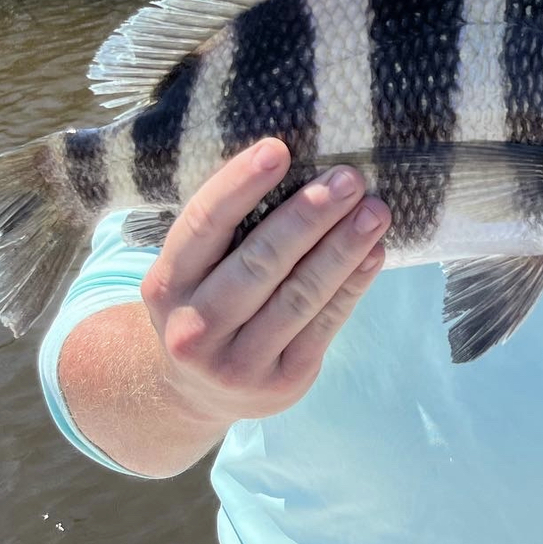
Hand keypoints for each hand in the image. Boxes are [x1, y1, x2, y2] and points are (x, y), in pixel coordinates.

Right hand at [139, 138, 389, 430]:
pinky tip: (374, 253)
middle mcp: (195, 328)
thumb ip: (229, 230)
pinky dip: (352, 285)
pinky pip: (324, 326)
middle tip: (349, 178)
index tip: (278, 149)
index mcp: (167, 285)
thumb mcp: (193, 271)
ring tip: (375, 211)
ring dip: (342, 248)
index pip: (203, 225)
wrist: (195, 394)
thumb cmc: (206, 302)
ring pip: (299, 295)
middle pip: (259, 262)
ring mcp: (237, 363)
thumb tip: (299, 166)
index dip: (239, 185)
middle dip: (309, 215)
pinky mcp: (281, 383)